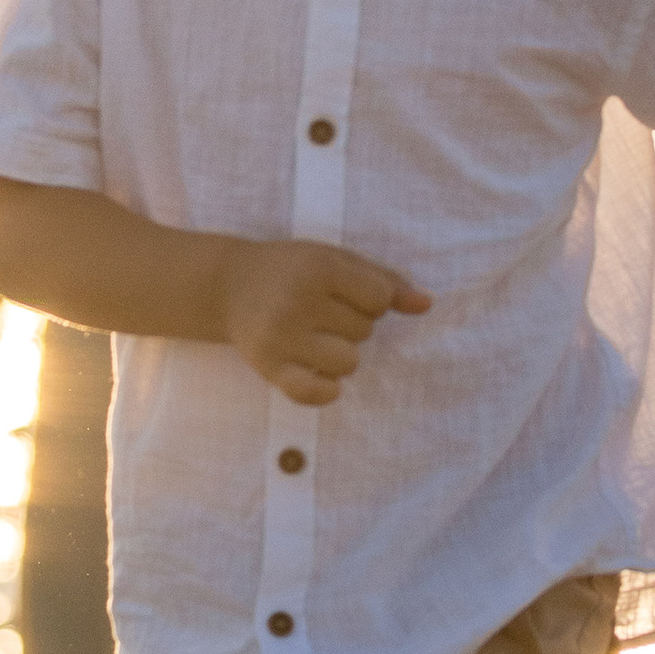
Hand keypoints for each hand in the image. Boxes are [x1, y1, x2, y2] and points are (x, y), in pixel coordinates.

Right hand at [220, 240, 430, 406]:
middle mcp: (298, 301)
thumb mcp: (336, 260)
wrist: (228, 286)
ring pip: (348, 363)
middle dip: (352, 323)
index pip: (379, 299)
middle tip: (321, 311)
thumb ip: (384, 280)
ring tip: (318, 338)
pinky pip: (313, 393)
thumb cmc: (293, 270)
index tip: (348, 294)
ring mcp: (281, 337)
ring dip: (341, 355)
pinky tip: (318, 372)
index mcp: (318, 268)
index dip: (373, 300)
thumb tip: (427, 305)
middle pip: (365, 331)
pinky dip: (325, 390)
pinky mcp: (268, 366)